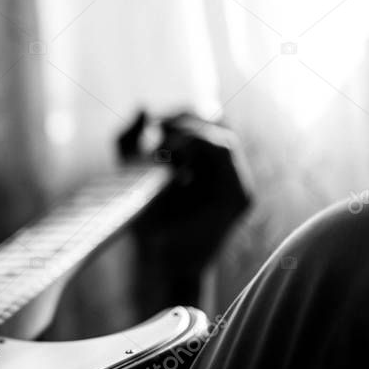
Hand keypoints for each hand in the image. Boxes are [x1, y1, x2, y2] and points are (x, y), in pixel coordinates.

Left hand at [123, 112, 252, 303]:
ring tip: (161, 145)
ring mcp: (234, 183)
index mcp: (201, 164)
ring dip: (189, 131)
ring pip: (221, 135)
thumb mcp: (128, 174)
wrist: (159, 262)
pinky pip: (225, 151)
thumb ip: (129, 140)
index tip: (151, 123)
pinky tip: (173, 153)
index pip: (198, 122)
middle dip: (182, 119)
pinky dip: (199, 142)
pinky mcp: (239, 194)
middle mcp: (221, 172)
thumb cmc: (144, 221)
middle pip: (213, 122)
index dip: (177, 115)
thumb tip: (143, 106)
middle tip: (155, 130)